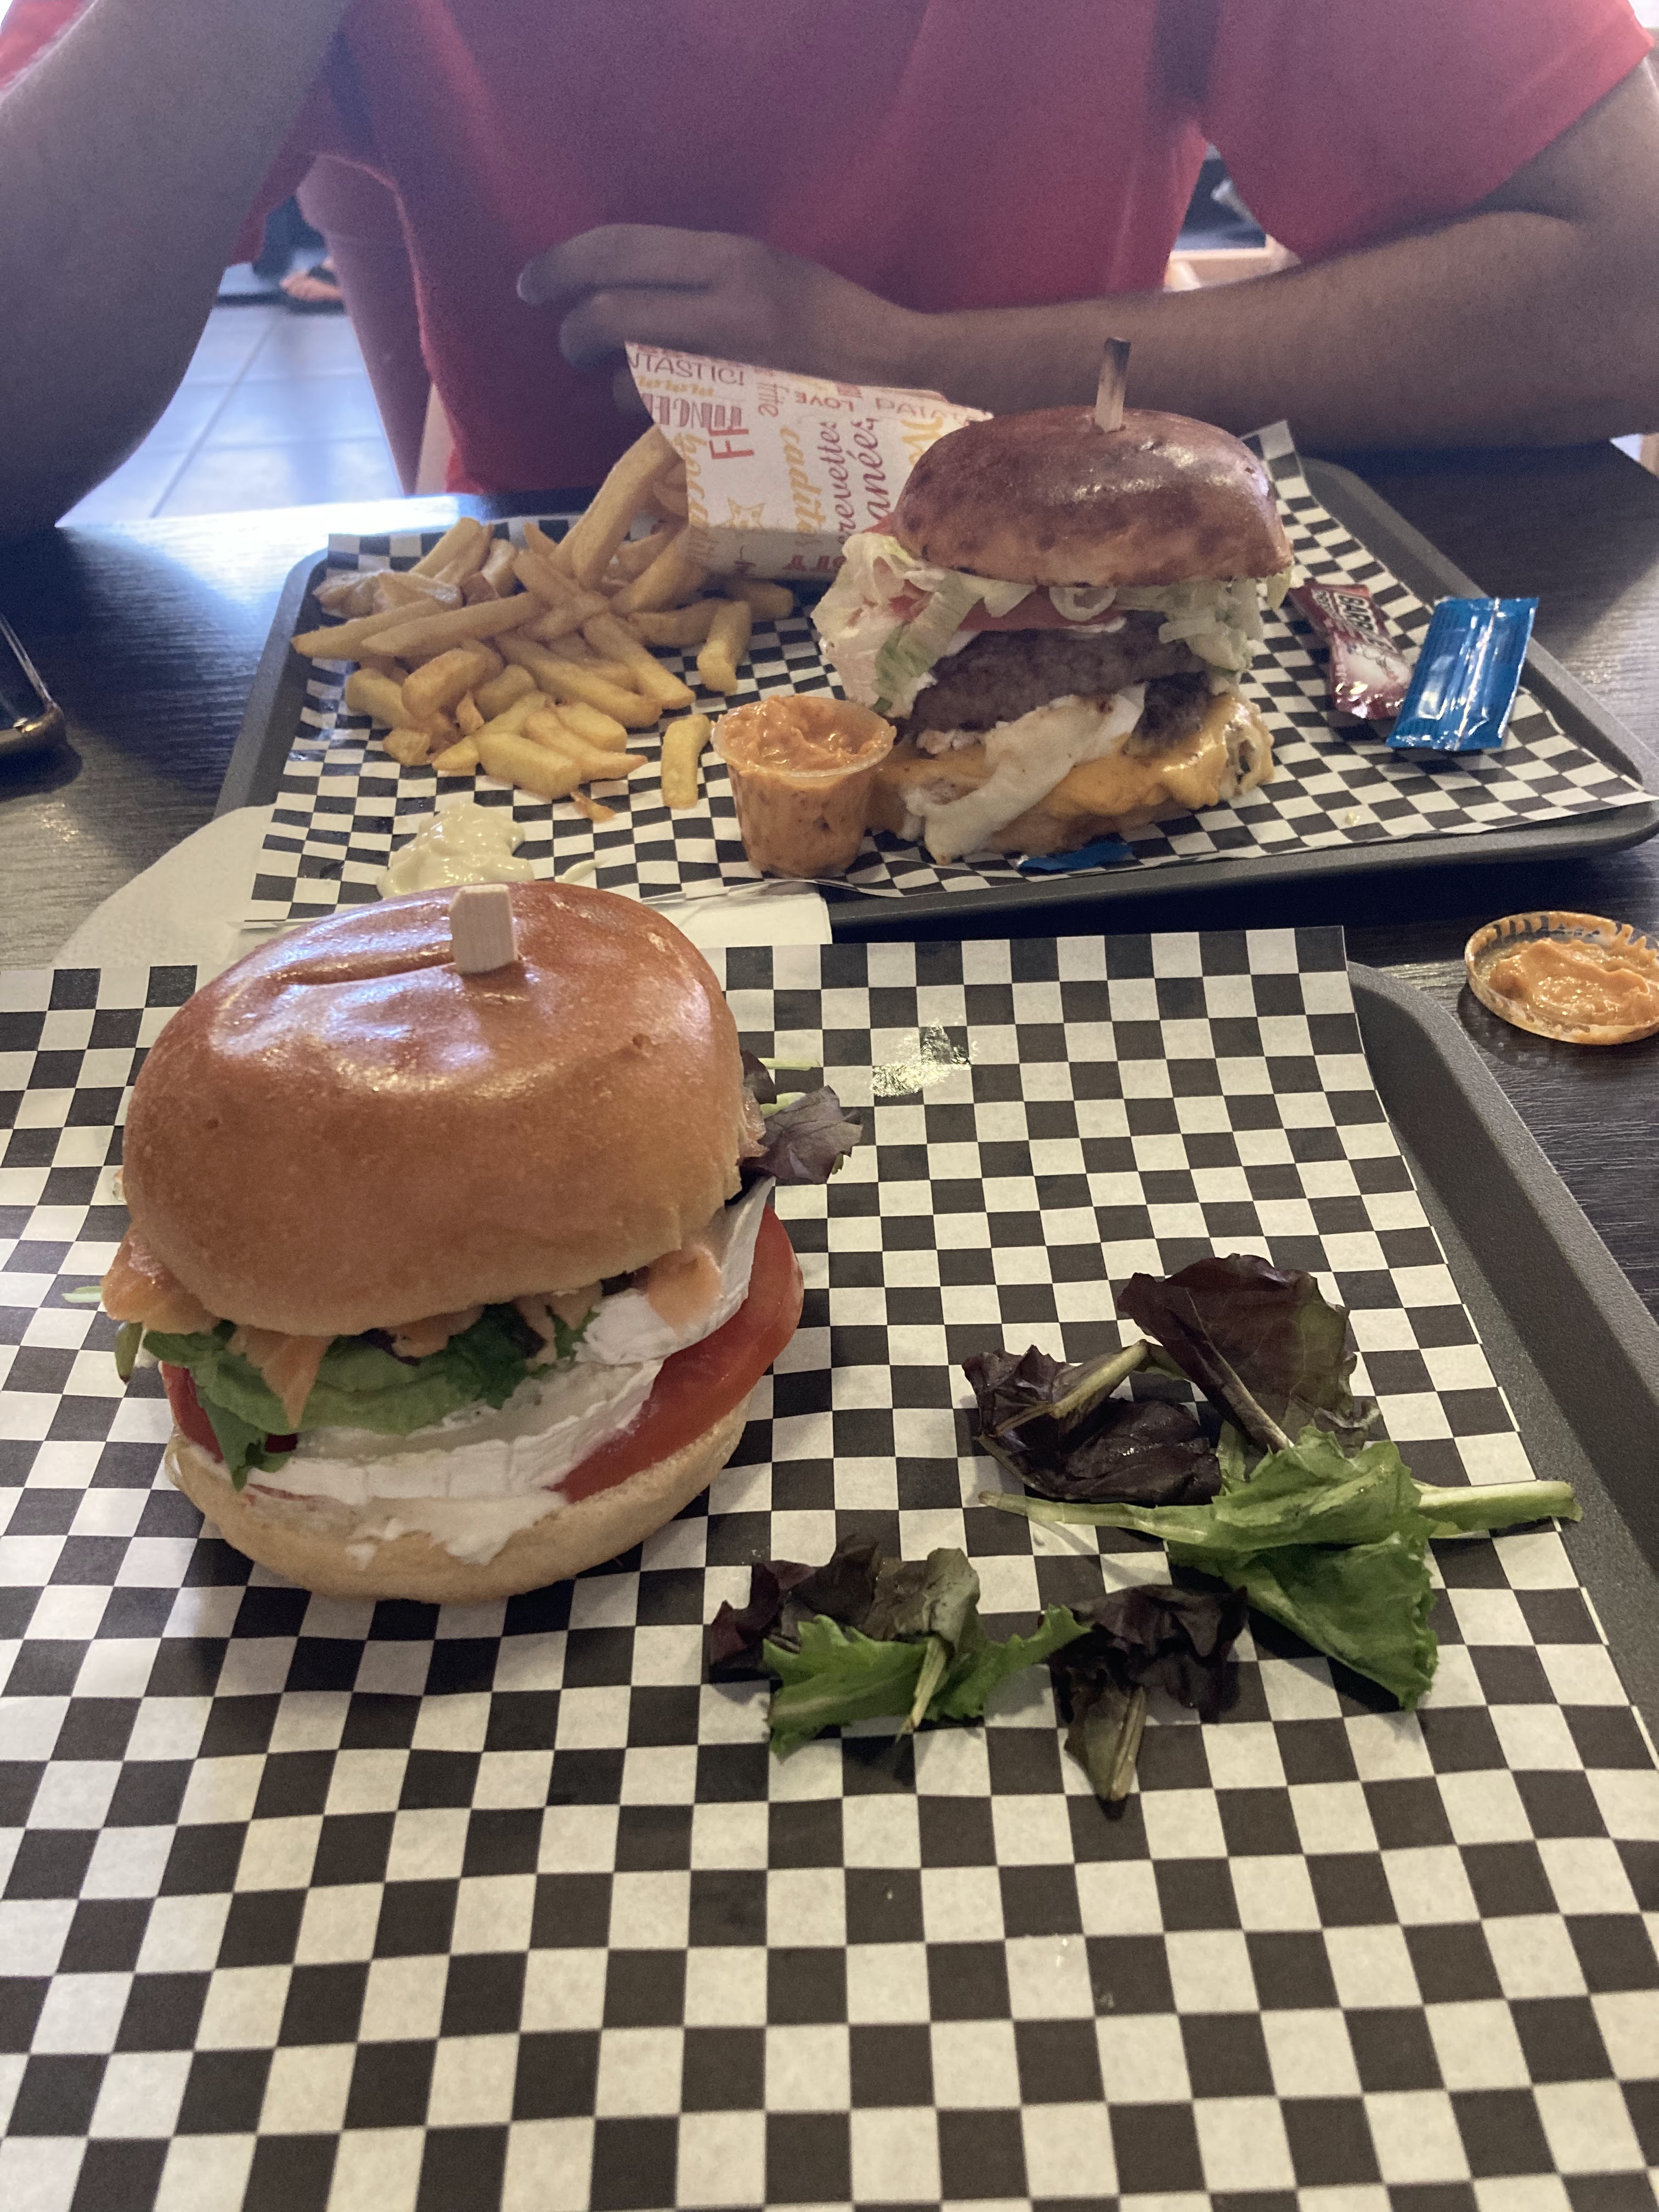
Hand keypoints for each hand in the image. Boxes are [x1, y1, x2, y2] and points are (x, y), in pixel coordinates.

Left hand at [518, 224, 922, 392]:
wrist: (904, 376)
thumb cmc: (836, 325)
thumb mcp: (769, 274)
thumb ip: (705, 278)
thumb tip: (632, 290)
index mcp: (731, 257)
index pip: (620, 249)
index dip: (562, 264)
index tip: (532, 284)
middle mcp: (725, 304)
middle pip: (610, 312)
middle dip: (574, 334)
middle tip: (569, 346)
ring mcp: (730, 368)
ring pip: (631, 379)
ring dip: (617, 388)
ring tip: (635, 388)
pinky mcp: (738, 424)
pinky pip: (666, 423)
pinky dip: (655, 422)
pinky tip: (674, 420)